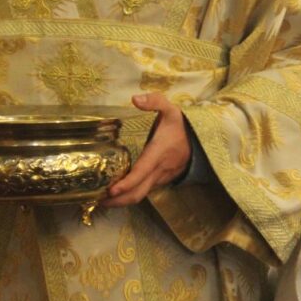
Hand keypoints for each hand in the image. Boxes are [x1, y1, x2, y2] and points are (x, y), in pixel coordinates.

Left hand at [102, 93, 191, 207]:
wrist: (202, 141)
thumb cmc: (182, 126)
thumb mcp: (171, 109)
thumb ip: (155, 101)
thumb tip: (135, 98)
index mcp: (158, 153)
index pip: (141, 173)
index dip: (126, 184)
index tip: (110, 191)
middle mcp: (159, 170)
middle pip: (138, 193)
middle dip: (118, 201)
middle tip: (98, 202)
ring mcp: (161, 178)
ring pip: (141, 195)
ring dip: (123, 200)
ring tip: (102, 200)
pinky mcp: (161, 181)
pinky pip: (145, 191)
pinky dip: (131, 195)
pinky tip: (119, 193)